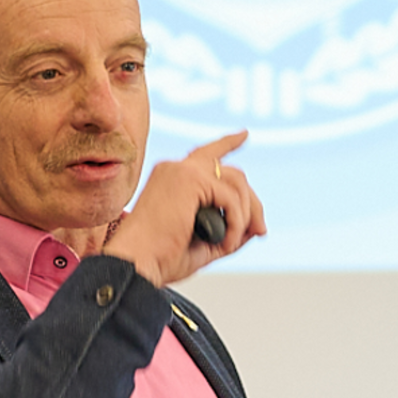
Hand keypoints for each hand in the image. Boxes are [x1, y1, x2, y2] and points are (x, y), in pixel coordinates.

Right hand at [103, 131, 266, 286]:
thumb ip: (230, 230)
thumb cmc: (162, 258)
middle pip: (233, 173)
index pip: (207, 154)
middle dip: (253, 203)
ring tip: (232, 243)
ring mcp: (181, 170)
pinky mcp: (188, 179)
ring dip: (245, 215)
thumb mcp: (205, 243)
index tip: (244, 134)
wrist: (137, 263)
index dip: (228, 143)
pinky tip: (224, 243)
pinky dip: (235, 223)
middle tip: (260, 230)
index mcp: (172, 179)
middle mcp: (175, 168)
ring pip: (237, 182)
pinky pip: (230, 198)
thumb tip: (256, 226)